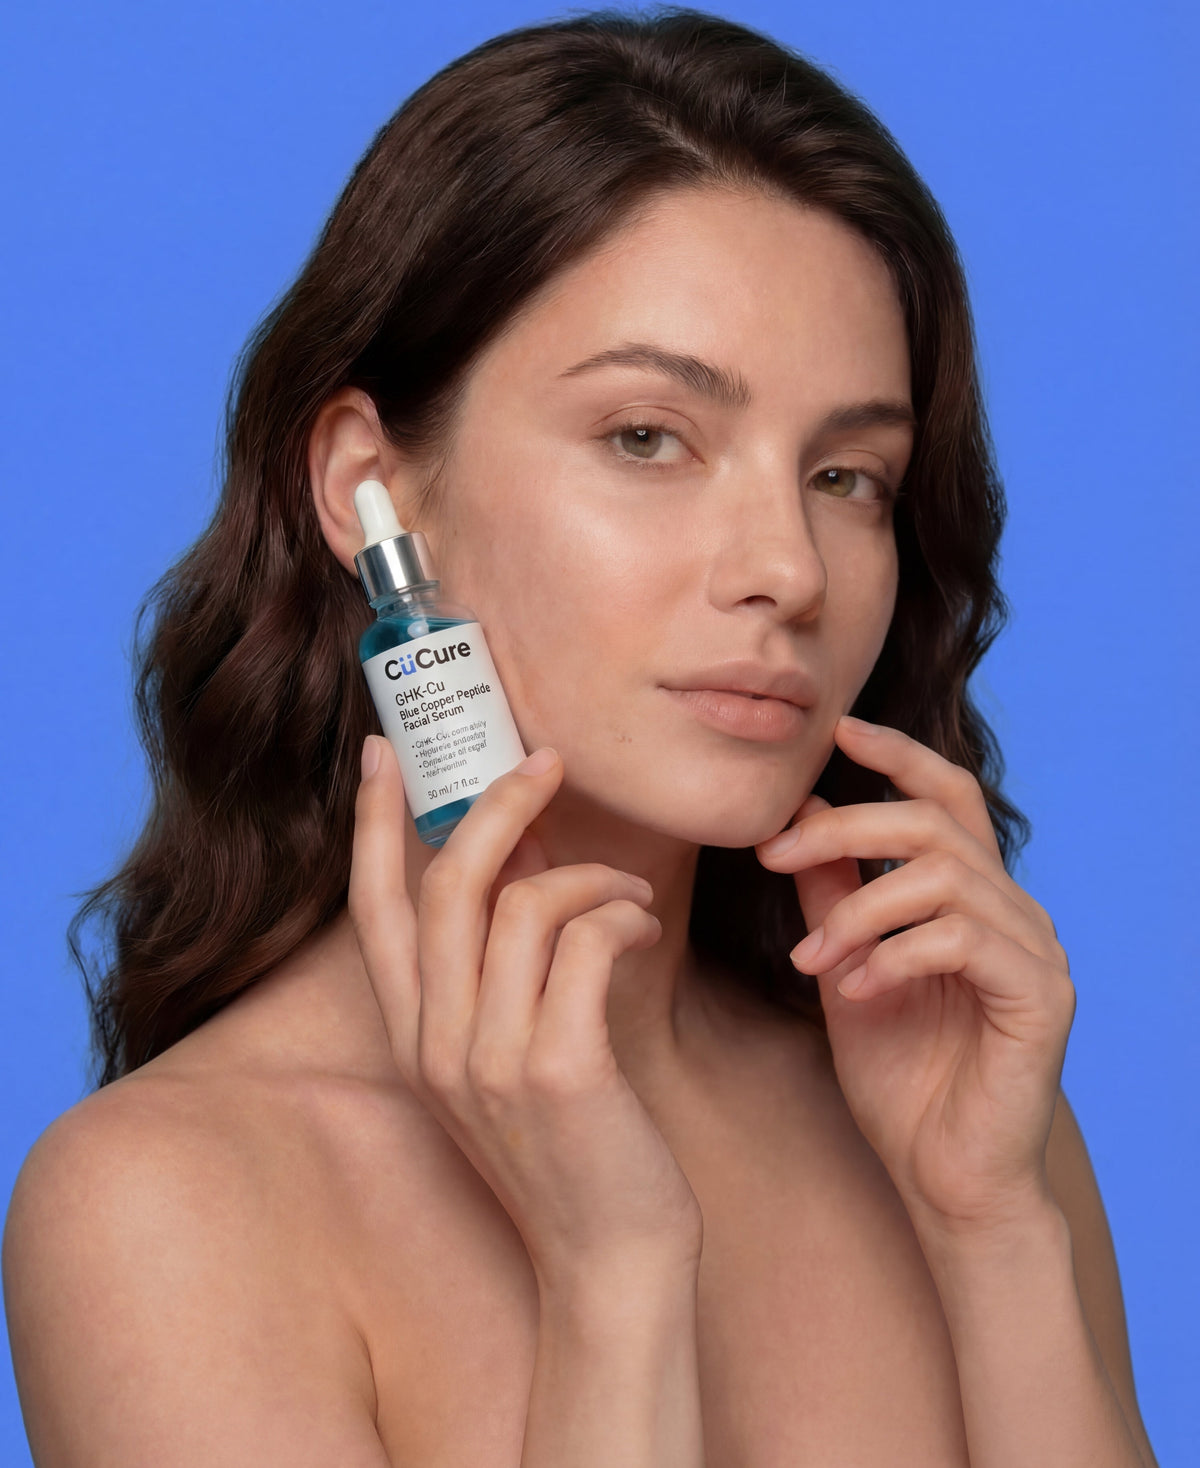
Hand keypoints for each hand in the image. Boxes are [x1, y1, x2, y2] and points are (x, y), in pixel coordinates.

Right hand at [348, 735, 703, 1292]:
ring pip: (526, 903)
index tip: (382, 753)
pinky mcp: (558, 1069)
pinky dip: (621, 914)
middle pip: (447, 884)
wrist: (609, 1260)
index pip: (372, 908)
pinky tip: (644, 926)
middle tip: (547, 763)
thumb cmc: (571, 1146)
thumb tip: (521, 856)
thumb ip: (498, 968)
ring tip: (630, 894)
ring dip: (592, 874)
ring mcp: (490, 1060)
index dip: (373, 824)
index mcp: (414, 1037)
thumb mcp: (507, 1056)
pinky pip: (585, 941)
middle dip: (497, 804)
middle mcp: (435, 1044)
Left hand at [755, 715, 1075, 1235]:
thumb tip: (800, 820)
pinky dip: (894, 955)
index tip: (836, 731)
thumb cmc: (901, 1077)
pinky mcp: (1041, 997)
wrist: (945, 1178)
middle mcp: (1015, 911)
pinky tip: (856, 991)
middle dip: (844, 827)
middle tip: (773, 855)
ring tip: (813, 961)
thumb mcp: (847, 968)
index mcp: (973, 896)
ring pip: (940, 877)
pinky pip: (961, 938)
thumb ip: (834, 897)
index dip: (896, 754)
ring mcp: (1036, 952)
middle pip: (934, 821)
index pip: (947, 795)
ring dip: (858, 910)